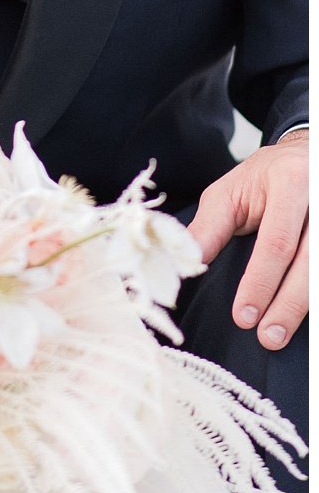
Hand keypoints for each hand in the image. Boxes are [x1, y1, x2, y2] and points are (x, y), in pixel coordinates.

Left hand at [188, 131, 308, 350]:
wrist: (305, 155)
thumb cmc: (264, 177)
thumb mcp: (230, 192)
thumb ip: (211, 227)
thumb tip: (186, 261)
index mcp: (289, 182)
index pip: (277, 242)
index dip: (261, 282)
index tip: (243, 315)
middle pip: (310, 263)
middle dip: (288, 305)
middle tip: (268, 337)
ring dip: (305, 308)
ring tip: (282, 335)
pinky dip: (316, 297)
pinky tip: (305, 319)